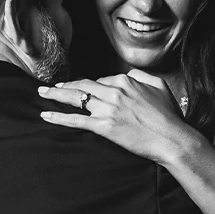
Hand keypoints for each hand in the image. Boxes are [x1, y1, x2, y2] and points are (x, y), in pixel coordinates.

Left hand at [37, 72, 200, 166]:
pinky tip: (46, 115)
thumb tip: (127, 75)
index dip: (92, 85)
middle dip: (65, 85)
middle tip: (51, 87)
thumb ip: (141, 76)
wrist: (172, 139)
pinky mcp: (104, 127)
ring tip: (43, 93)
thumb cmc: (169, 116)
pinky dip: (58, 117)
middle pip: (83, 85)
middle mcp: (114, 92)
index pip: (101, 79)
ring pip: (75, 98)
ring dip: (55, 95)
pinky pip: (76, 120)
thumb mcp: (159, 86)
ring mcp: (108, 109)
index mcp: (126, 81)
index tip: (84, 90)